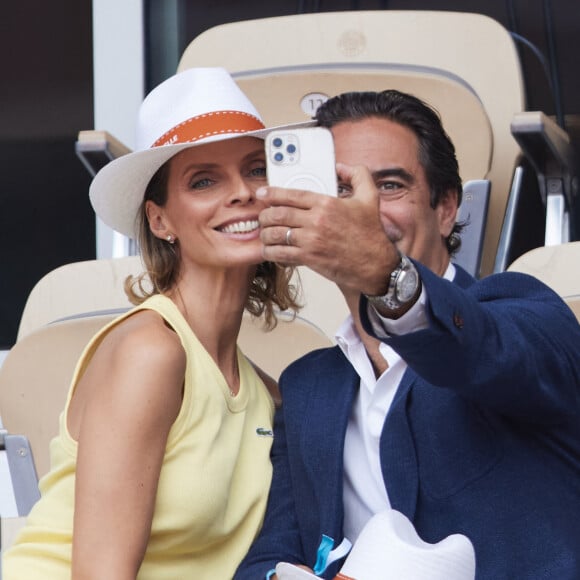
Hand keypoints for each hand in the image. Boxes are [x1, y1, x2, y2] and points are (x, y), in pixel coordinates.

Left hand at [258, 163, 398, 294]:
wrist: (375, 265)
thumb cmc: (371, 235)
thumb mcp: (370, 198)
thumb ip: (358, 175)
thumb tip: (342, 167)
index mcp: (327, 203)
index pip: (292, 194)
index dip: (272, 193)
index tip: (263, 193)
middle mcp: (316, 220)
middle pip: (278, 213)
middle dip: (265, 215)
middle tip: (263, 217)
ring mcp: (311, 240)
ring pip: (275, 234)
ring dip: (265, 234)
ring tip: (265, 235)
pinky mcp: (309, 258)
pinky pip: (280, 253)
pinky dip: (271, 252)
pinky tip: (270, 251)